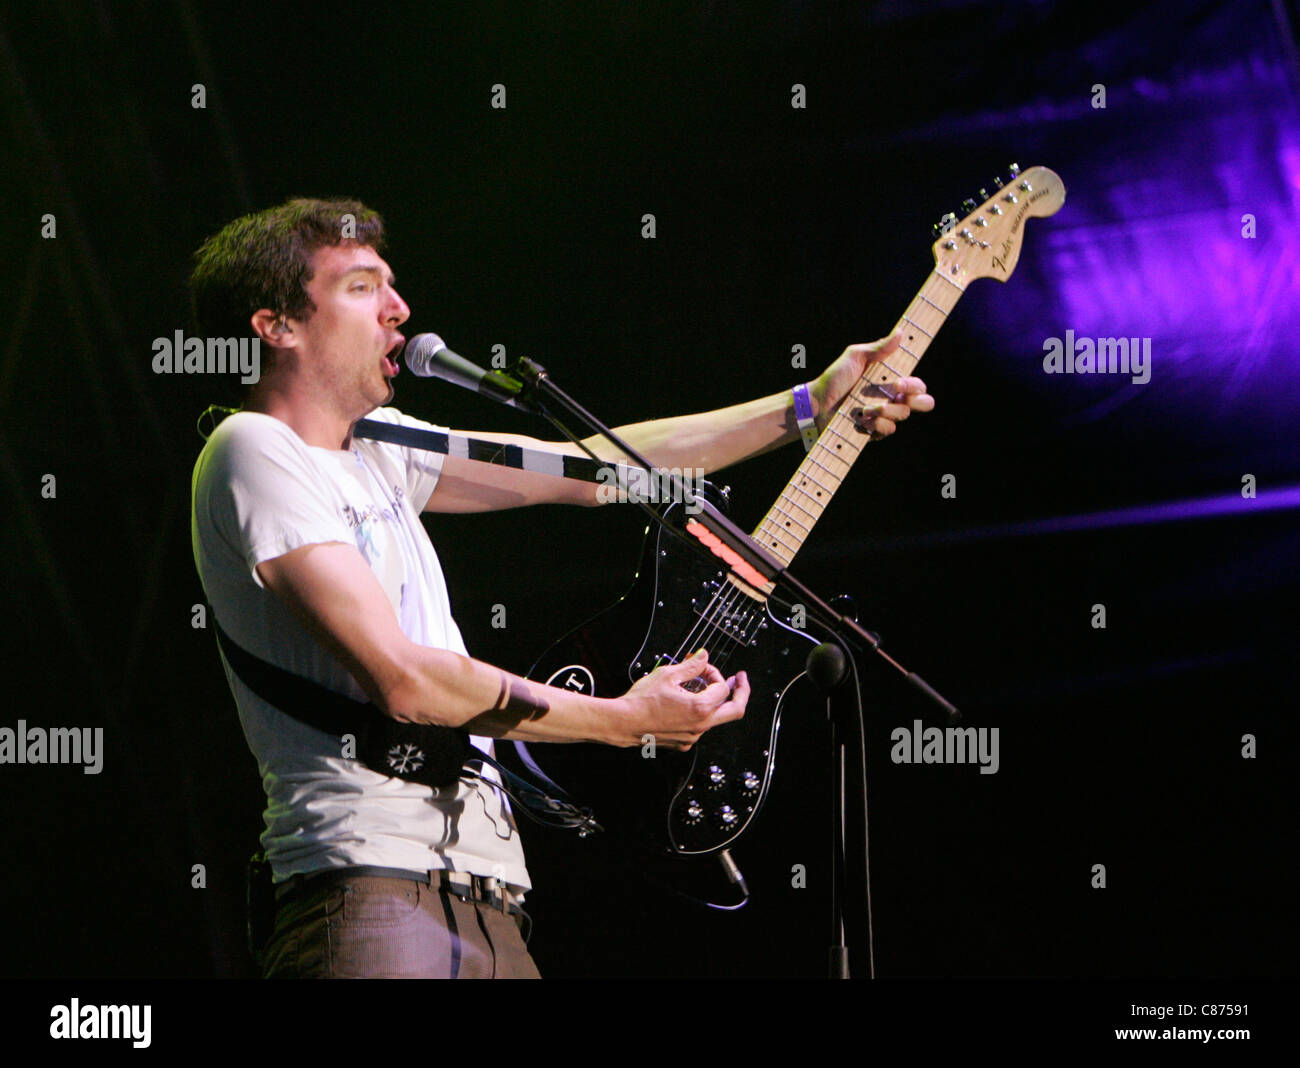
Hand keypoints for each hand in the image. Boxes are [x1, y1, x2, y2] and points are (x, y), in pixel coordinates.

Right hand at [618, 650, 748, 749]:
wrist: (623, 722)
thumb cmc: (641, 702)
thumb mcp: (667, 674)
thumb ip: (691, 665)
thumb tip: (703, 657)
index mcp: (700, 708)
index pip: (722, 688)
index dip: (715, 674)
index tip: (704, 668)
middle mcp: (700, 726)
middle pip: (735, 711)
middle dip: (741, 693)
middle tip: (741, 680)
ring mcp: (693, 737)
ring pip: (715, 718)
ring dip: (714, 701)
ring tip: (702, 687)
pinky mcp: (683, 743)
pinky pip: (699, 727)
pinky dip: (699, 713)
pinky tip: (687, 702)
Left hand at [809, 334, 933, 438]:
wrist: (817, 404)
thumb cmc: (834, 379)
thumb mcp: (855, 357)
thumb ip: (878, 348)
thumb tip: (900, 332)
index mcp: (892, 381)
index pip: (918, 385)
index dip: (915, 385)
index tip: (898, 383)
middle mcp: (892, 399)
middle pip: (924, 403)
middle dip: (917, 401)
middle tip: (895, 395)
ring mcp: (885, 416)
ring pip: (903, 416)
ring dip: (885, 411)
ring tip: (864, 409)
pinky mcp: (875, 431)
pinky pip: (888, 430)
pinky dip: (877, 425)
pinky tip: (862, 420)